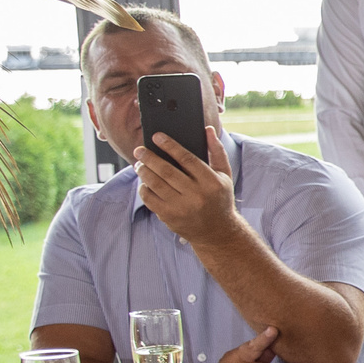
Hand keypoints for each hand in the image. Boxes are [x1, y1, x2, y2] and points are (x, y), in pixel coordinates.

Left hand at [134, 127, 241, 246]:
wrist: (218, 232)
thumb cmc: (220, 198)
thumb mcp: (224, 175)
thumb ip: (217, 151)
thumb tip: (207, 130)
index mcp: (211, 182)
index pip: (187, 159)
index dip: (170, 145)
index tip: (157, 136)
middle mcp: (197, 195)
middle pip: (166, 171)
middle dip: (149, 157)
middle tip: (139, 149)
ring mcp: (182, 207)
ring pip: (155, 184)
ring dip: (143, 171)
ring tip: (139, 164)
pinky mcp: (169, 217)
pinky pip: (150, 199)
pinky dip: (143, 188)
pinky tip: (144, 181)